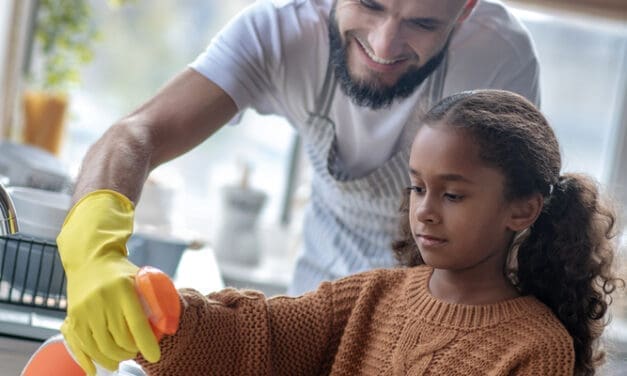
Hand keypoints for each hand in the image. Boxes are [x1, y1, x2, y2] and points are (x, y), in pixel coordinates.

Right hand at [57, 190, 159, 374]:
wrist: (90, 259)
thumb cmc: (121, 272)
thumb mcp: (142, 278)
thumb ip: (155, 299)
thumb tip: (168, 325)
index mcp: (123, 289)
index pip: (137, 323)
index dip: (147, 343)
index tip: (155, 356)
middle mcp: (102, 299)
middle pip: (120, 338)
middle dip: (131, 351)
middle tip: (137, 352)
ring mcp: (85, 309)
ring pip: (102, 346)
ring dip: (115, 358)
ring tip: (124, 357)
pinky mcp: (73, 317)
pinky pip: (84, 346)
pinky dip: (95, 359)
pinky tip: (104, 365)